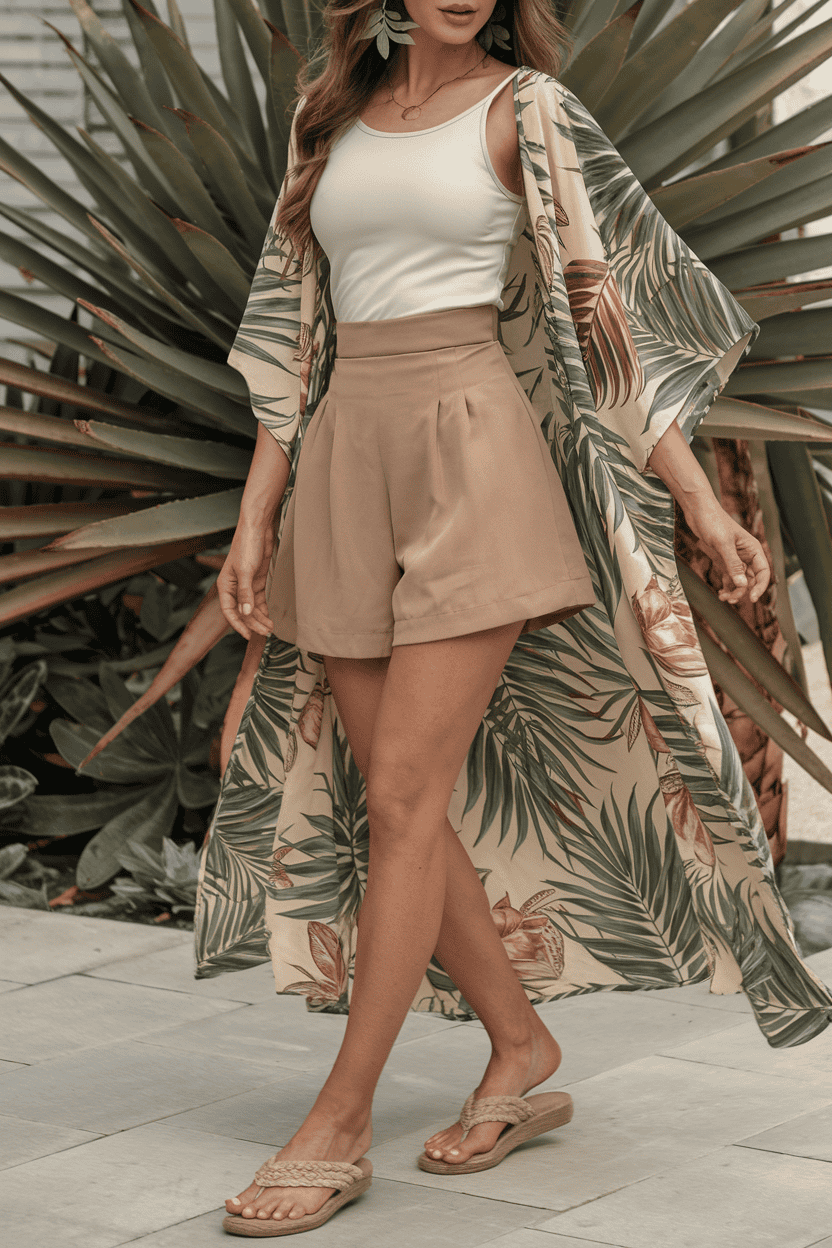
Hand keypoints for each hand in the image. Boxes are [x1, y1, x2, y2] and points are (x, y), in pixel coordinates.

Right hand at [217, 520, 274, 639]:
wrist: (258, 529)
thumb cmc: (246, 545)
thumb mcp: (245, 571)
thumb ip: (245, 593)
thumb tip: (246, 612)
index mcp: (226, 585)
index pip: (229, 611)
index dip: (238, 624)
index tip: (248, 635)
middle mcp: (235, 587)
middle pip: (243, 611)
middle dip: (253, 623)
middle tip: (266, 632)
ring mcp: (247, 585)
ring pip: (252, 607)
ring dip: (260, 618)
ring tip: (270, 627)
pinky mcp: (257, 581)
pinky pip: (259, 600)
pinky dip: (264, 609)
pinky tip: (270, 617)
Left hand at [684, 500, 770, 605]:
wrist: (698, 511)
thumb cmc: (713, 521)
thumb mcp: (723, 544)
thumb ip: (733, 564)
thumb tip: (742, 585)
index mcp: (753, 548)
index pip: (763, 571)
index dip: (760, 586)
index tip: (752, 598)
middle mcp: (746, 554)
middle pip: (751, 579)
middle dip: (743, 591)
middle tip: (731, 599)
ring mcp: (735, 557)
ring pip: (740, 580)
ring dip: (734, 590)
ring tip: (723, 597)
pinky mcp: (723, 559)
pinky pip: (729, 576)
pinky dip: (727, 586)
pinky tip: (720, 592)